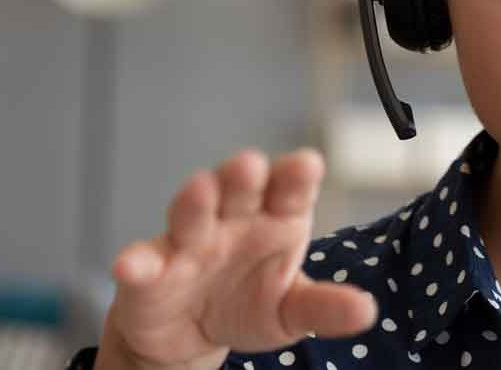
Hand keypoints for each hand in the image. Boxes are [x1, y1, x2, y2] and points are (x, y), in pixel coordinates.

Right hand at [100, 149, 376, 366]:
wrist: (193, 335)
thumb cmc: (250, 304)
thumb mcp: (293, 312)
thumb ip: (326, 308)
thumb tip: (367, 311)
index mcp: (277, 220)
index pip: (290, 190)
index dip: (296, 176)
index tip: (307, 164)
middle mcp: (233, 220)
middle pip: (239, 189)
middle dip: (243, 175)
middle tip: (251, 164)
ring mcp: (189, 241)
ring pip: (191, 214)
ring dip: (194, 201)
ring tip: (200, 189)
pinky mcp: (150, 271)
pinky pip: (143, 262)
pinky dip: (136, 262)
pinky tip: (132, 265)